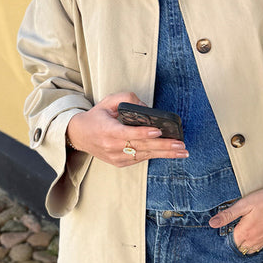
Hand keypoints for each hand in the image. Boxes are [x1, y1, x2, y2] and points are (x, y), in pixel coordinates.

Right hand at [66, 92, 188, 167]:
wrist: (80, 135)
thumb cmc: (97, 117)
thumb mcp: (108, 102)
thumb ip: (126, 100)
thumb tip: (146, 108)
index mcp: (107, 131)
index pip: (128, 133)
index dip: (143, 133)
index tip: (158, 132)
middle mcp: (112, 147)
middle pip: (141, 147)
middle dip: (163, 146)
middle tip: (180, 145)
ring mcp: (116, 157)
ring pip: (144, 155)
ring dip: (165, 153)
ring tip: (182, 151)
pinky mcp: (120, 163)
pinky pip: (141, 159)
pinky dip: (156, 155)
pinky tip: (170, 153)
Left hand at [208, 188, 262, 251]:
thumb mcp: (244, 204)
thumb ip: (228, 215)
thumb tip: (212, 223)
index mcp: (244, 233)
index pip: (228, 241)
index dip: (225, 233)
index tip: (226, 225)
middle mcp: (252, 241)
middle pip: (237, 246)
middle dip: (233, 239)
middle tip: (233, 227)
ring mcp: (262, 242)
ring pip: (247, 249)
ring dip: (242, 242)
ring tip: (242, 230)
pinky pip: (256, 247)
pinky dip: (251, 243)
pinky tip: (252, 233)